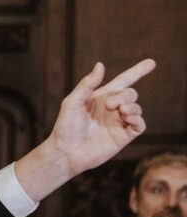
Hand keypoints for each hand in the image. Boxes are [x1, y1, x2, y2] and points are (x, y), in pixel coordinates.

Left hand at [48, 59, 154, 176]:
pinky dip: (138, 119)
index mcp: (101, 98)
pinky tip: (128, 118)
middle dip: (124, 95)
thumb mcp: (72, 102)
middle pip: (130, 93)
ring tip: (121, 110)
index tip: (151, 62)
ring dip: (132, 106)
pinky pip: (139, 125)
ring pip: (136, 108)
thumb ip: (87, 84)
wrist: (66, 153)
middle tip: (109, 105)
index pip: (123, 81)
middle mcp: (112, 109)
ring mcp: (118, 122)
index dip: (137, 71)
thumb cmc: (65, 127)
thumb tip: (100, 64)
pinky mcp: (123, 136)